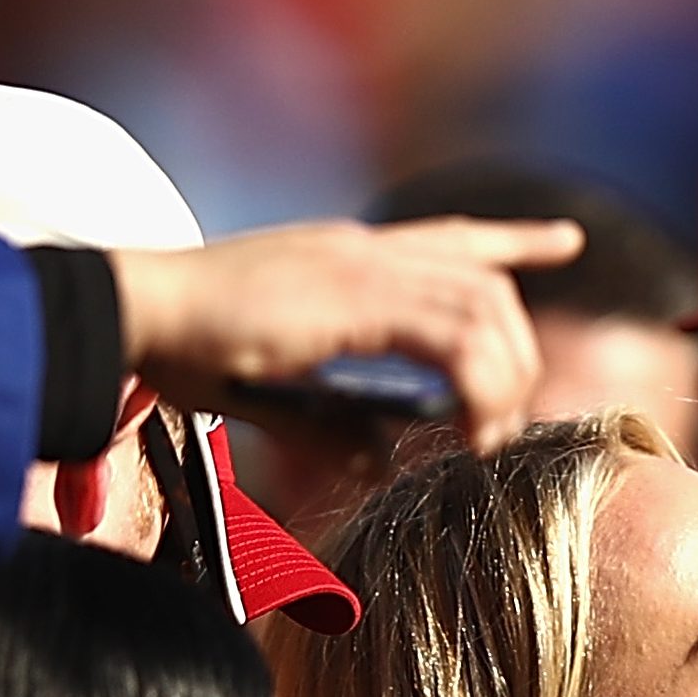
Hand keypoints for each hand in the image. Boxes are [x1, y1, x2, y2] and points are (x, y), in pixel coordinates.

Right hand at [110, 217, 583, 453]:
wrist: (131, 311)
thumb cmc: (180, 345)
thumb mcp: (272, 388)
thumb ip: (330, 424)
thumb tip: (378, 461)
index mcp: (348, 255)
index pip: (452, 234)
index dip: (515, 237)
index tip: (566, 240)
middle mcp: (365, 249)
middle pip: (486, 283)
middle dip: (518, 351)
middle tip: (511, 417)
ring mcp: (361, 266)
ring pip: (482, 308)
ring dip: (502, 377)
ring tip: (489, 439)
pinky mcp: (355, 299)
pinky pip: (453, 338)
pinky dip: (478, 387)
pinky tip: (470, 433)